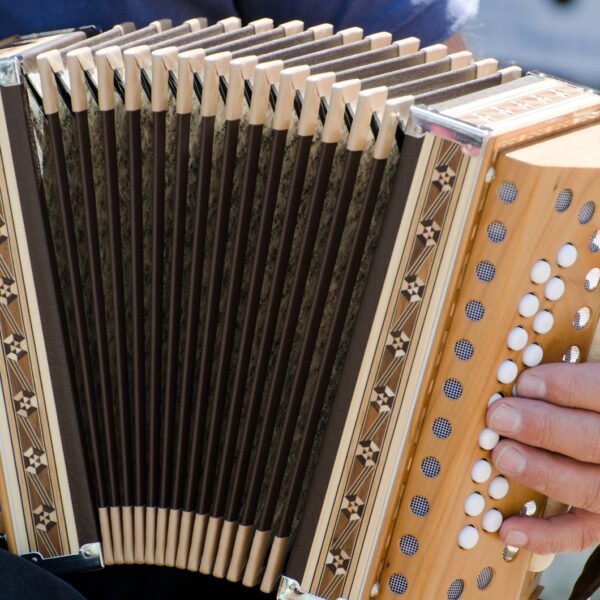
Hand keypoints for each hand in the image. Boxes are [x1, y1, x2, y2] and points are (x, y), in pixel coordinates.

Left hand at [486, 363, 599, 553]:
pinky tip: (508, 527)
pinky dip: (544, 534)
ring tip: (502, 455)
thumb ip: (568, 383)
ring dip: (541, 472)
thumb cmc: (587, 407)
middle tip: (500, 417)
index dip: (566, 388)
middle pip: (594, 442)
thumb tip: (519, 381)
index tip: (525, 383)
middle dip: (544, 429)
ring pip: (589, 488)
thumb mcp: (588, 386)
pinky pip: (580, 534)